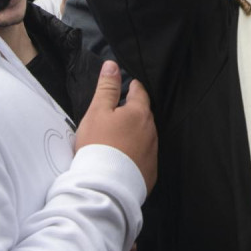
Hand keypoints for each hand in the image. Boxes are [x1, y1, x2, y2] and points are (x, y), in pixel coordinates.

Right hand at [76, 61, 157, 191]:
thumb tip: (112, 65)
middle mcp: (151, 131)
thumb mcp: (97, 111)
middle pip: (144, 114)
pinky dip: (136, 153)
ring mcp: (153, 152)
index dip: (132, 87)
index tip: (128, 86)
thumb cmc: (99, 144)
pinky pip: (144, 156)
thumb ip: (106, 88)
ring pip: (145, 135)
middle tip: (119, 113)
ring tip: (120, 137)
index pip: (139, 92)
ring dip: (136, 133)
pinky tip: (125, 157)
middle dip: (134, 111)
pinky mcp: (150, 172)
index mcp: (139, 113)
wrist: (105, 185)